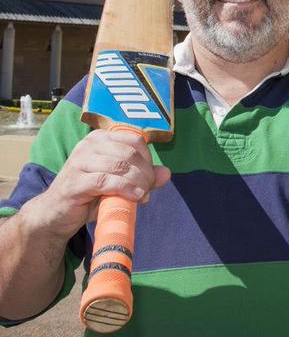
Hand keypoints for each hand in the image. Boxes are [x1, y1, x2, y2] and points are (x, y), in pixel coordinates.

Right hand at [25, 130, 170, 239]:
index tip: (151, 177)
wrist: (56, 214)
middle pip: (129, 153)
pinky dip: (124, 188)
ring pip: (120, 166)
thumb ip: (143, 176)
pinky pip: (106, 181)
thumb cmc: (90, 195)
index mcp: (100, 139)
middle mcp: (89, 145)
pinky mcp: (74, 182)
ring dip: (137, 182)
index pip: (135, 140)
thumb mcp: (120, 183)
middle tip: (148, 189)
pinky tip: (134, 196)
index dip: (148, 159)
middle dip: (145, 172)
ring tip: (142, 195)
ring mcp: (79, 162)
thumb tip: (167, 173)